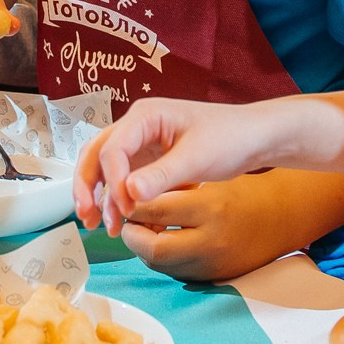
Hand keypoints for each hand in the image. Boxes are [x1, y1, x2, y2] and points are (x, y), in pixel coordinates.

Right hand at [74, 98, 306, 234]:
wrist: (255, 138)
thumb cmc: (230, 137)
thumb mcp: (197, 157)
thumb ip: (162, 176)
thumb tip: (128, 193)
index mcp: (145, 115)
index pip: (113, 148)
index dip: (112, 180)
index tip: (126, 207)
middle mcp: (137, 127)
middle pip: (96, 154)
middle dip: (87, 186)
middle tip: (88, 217)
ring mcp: (142, 144)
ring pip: (106, 169)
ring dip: (101, 196)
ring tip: (106, 227)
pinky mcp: (151, 161)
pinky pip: (126, 180)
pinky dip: (121, 200)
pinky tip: (126, 222)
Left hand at [118, 173, 315, 283]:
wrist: (282, 217)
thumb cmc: (243, 191)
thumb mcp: (209, 179)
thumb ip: (172, 190)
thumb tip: (131, 198)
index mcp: (211, 208)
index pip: (155, 209)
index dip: (132, 204)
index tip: (124, 196)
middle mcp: (212, 242)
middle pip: (152, 249)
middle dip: (131, 234)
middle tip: (127, 218)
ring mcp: (212, 265)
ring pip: (159, 264)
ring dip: (143, 247)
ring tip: (143, 227)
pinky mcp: (213, 279)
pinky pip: (174, 271)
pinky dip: (161, 257)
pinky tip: (162, 239)